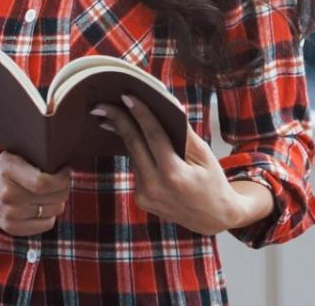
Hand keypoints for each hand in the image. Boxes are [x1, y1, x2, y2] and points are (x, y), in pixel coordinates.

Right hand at [0, 152, 71, 236]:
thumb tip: (64, 166)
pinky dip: (51, 214)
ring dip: (59, 200)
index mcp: (8, 171)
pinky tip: (45, 204)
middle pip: (53, 197)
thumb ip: (34, 160)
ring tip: (53, 192)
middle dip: (64, 187)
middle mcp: (8, 194)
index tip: (65, 170)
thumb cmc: (2, 170)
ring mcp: (10, 214)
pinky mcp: (12, 228)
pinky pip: (47, 224)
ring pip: (54, 210)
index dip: (62, 178)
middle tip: (63, 180)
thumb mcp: (13, 156)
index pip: (43, 182)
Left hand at [95, 95, 270, 235]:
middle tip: (101, 104)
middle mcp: (155, 187)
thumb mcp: (205, 155)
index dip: (140, 114)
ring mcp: (145, 196)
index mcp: (174, 175)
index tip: (127, 96)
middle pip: (133, 145)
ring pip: (134, 156)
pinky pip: (137, 168)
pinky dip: (137, 152)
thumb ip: (184, 133)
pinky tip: (132, 138)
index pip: (153, 136)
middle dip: (117, 121)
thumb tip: (169, 107)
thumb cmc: (213, 181)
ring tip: (113, 115)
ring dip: (125, 135)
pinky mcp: (141, 200)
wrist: (213, 218)